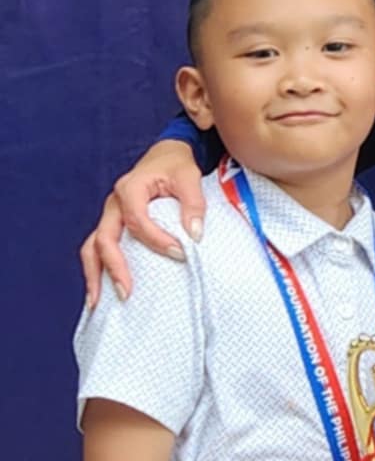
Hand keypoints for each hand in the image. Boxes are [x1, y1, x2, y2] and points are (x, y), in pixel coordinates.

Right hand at [80, 140, 203, 308]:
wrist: (165, 157)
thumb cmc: (176, 167)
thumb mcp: (189, 177)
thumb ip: (194, 203)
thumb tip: (195, 235)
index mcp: (131, 189)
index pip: (137, 220)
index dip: (156, 239)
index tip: (180, 254)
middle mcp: (114, 204)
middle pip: (104, 237)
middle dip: (114, 266)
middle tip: (127, 292)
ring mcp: (111, 216)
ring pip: (93, 246)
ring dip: (95, 274)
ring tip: (99, 303)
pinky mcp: (115, 226)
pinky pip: (99, 250)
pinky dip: (99, 271)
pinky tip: (102, 294)